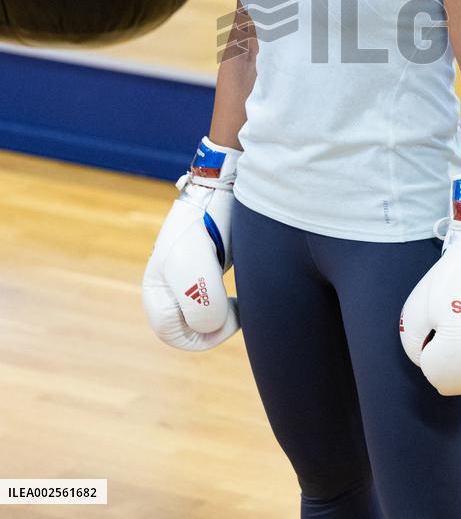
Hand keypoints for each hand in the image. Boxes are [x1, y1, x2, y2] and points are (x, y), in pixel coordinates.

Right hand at [142, 137, 241, 350]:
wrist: (222, 189)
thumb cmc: (203, 223)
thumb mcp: (196, 265)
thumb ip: (201, 304)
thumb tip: (211, 328)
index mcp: (155, 289)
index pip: (172, 334)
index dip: (203, 335)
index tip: (229, 315)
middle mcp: (166, 288)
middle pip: (187, 329)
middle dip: (214, 326)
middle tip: (237, 309)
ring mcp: (185, 281)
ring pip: (203, 318)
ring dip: (224, 315)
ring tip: (239, 300)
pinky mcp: (203, 273)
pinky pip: (214, 303)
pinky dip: (230, 305)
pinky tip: (240, 292)